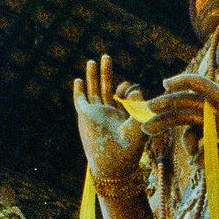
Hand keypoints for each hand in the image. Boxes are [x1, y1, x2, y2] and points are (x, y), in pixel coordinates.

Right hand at [73, 55, 145, 180]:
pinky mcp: (85, 115)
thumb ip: (139, 104)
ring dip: (93, 76)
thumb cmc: (130, 148)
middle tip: (106, 56)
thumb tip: (135, 87)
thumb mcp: (139, 123)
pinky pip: (80, 100)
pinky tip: (79, 79)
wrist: (113, 162)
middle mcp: (109, 114)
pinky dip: (79, 90)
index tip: (129, 90)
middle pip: (107, 88)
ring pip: (93, 91)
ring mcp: (96, 114)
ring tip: (92, 61)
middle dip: (107, 72)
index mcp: (124, 116)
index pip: (124, 95)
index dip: (127, 88)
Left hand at [144, 73, 218, 173]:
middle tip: (142, 126)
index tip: (190, 153)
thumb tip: (192, 158)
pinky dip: (186, 81)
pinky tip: (168, 81)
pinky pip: (204, 86)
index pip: (194, 131)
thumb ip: (215, 161)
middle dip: (163, 120)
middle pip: (185, 114)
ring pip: (189, 100)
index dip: (186, 142)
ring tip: (149, 106)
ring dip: (167, 102)